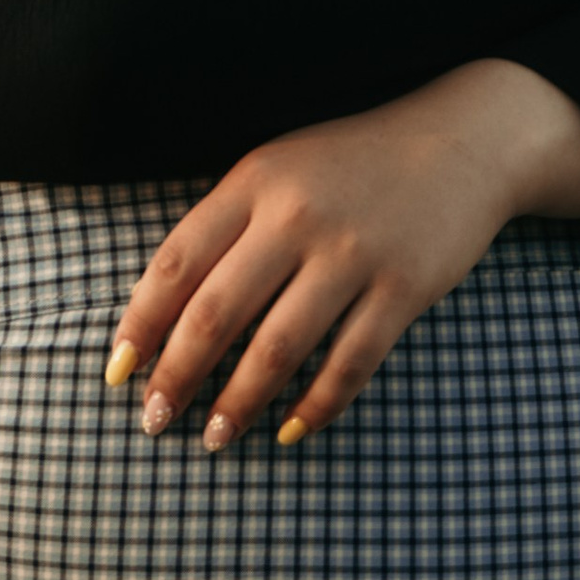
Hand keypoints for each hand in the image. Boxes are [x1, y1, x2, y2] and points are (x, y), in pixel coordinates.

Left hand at [104, 59, 579, 453]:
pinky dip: (316, 406)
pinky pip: (350, 362)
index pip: (176, 261)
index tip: (117, 371)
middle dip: (177, 375)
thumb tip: (165, 311)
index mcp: (253, 182)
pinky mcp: (404, 288)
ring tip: (213, 439)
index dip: (139, 322)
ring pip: (278, 348)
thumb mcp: (277, 170)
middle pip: (217, 312)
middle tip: (155, 420)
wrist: (462, 140)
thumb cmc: (351, 164)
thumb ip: (226, 226)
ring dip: (238, 403)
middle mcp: (296, 216)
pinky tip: (289, 431)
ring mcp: (352, 253)